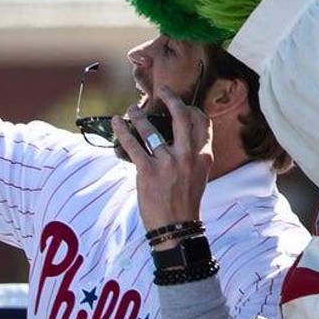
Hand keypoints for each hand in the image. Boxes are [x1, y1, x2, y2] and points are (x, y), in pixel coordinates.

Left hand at [112, 85, 213, 248]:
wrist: (176, 229)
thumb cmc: (185, 203)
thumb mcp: (199, 177)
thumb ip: (194, 156)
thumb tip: (182, 138)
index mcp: (202, 156)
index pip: (202, 123)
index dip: (192, 109)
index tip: (181, 105)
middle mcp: (187, 156)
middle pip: (182, 117)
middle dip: (172, 99)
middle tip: (163, 89)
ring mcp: (167, 163)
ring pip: (151, 129)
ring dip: (139, 115)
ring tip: (132, 109)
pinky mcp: (148, 171)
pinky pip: (133, 144)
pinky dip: (122, 131)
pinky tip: (116, 122)